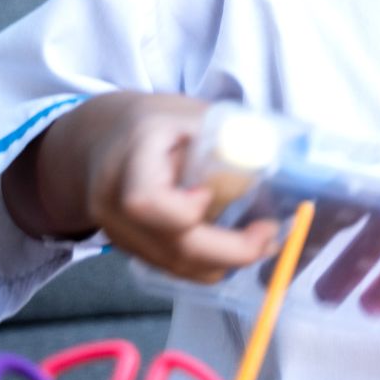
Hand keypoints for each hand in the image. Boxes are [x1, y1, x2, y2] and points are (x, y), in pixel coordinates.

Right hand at [44, 92, 279, 281]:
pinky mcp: (130, 246)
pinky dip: (208, 262)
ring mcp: (117, 230)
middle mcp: (113, 201)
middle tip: (270, 235)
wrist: (104, 137)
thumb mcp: (193, 114)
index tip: (209, 194)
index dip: (184, 209)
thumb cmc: (158, 122)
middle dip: (228, 250)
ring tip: (263, 240)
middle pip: (168, 246)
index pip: (145, 201)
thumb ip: (230, 137)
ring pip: (172, 264)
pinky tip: (236, 246)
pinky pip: (170, 265)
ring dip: (224, 261)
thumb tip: (275, 160)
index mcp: (130, 158)